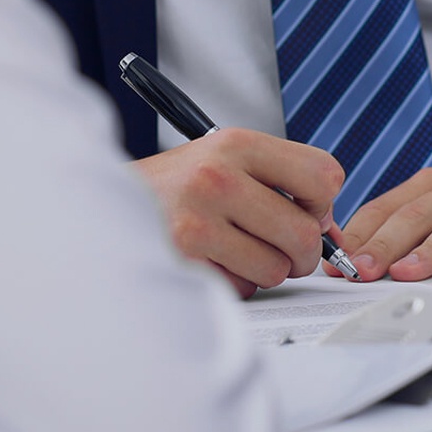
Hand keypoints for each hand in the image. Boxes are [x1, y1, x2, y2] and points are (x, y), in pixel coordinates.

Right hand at [134, 128, 345, 296]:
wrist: (99, 205)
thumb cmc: (174, 188)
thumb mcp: (222, 160)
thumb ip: (278, 182)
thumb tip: (331, 230)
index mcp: (235, 143)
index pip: (323, 174)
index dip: (322, 203)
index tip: (306, 212)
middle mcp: (217, 176)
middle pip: (304, 232)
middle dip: (301, 253)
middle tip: (285, 253)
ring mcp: (198, 220)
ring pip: (275, 268)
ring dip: (263, 270)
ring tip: (236, 252)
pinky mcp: (183, 260)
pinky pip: (241, 288)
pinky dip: (232, 283)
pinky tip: (209, 262)